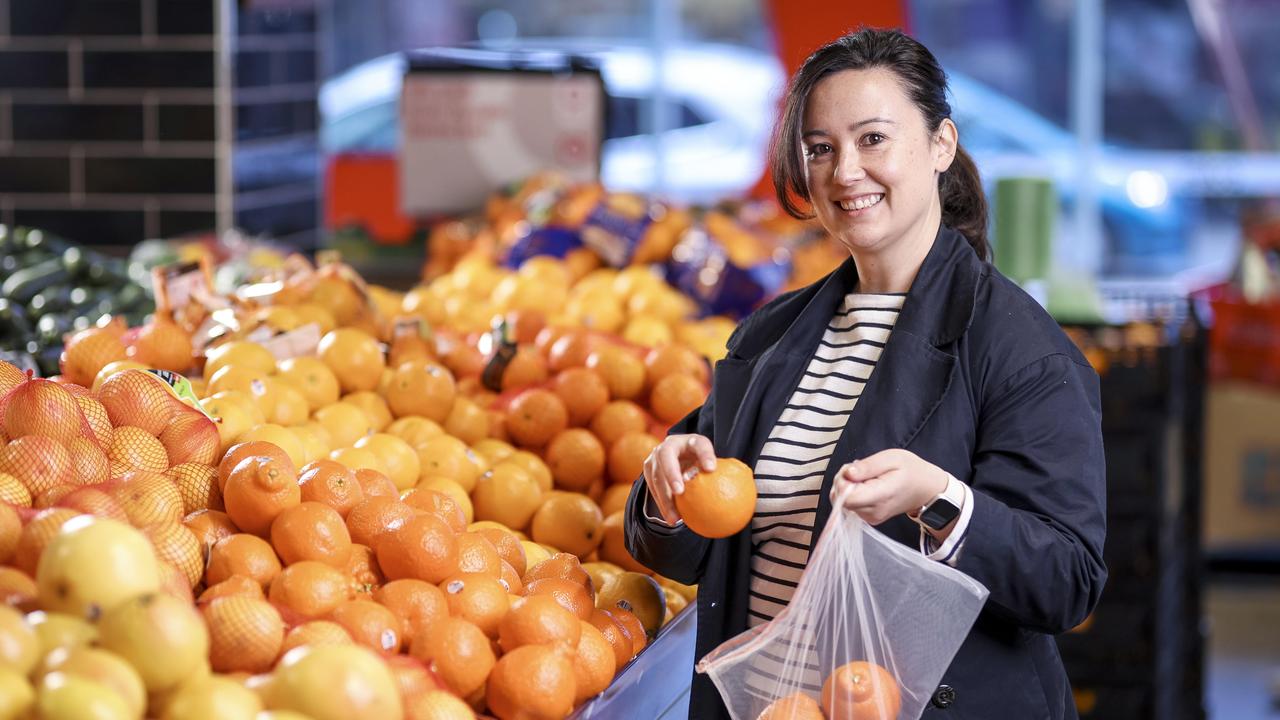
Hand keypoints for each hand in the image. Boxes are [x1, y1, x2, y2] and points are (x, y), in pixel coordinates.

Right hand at [642, 434, 715, 524]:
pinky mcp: (649, 471)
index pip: (699, 444)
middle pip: (666, 457)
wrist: (679, 457)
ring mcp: (655, 457)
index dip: (705, 455)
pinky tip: (671, 519)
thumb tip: (740, 492)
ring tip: (674, 517)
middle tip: (679, 491)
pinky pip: (653, 489)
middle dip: (671, 473)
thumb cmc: (701, 464)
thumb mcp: (711, 465)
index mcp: (690, 441)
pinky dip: (662, 504)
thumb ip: (721, 474)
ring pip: (656, 476)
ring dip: (664, 497)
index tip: (711, 469)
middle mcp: (669, 445)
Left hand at [831, 449, 947, 525]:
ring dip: (847, 486)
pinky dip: (852, 493)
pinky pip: (849, 505)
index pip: (847, 499)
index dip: (842, 482)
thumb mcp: (891, 458)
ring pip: (843, 502)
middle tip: (859, 469)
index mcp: (881, 496)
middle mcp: (873, 512)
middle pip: (842, 500)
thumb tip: (847, 473)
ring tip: (865, 476)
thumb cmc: (910, 471)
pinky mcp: (868, 518)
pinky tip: (864, 484)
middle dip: (843, 481)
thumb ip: (868, 466)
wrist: (925, 489)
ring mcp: (870, 518)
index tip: (852, 470)